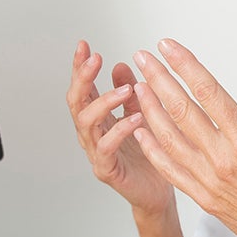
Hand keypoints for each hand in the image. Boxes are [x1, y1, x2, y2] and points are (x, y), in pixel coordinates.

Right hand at [67, 40, 173, 216]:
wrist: (159, 192)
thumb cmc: (150, 154)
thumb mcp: (142, 114)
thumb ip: (130, 92)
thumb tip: (121, 65)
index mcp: (99, 118)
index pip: (84, 87)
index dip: (81, 67)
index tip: (84, 45)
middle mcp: (93, 133)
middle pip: (77, 101)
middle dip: (83, 78)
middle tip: (95, 59)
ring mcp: (97, 151)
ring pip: (87, 123)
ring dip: (104, 102)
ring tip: (124, 89)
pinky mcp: (107, 170)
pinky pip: (106, 148)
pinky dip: (120, 131)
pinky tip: (135, 119)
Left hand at [128, 39, 236, 236]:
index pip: (209, 93)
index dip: (186, 66)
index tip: (169, 47)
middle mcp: (224, 161)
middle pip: (182, 111)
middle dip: (159, 80)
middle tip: (143, 58)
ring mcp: (211, 182)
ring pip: (170, 139)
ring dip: (149, 110)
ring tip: (137, 87)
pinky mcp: (206, 199)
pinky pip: (171, 170)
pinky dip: (153, 149)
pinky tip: (141, 131)